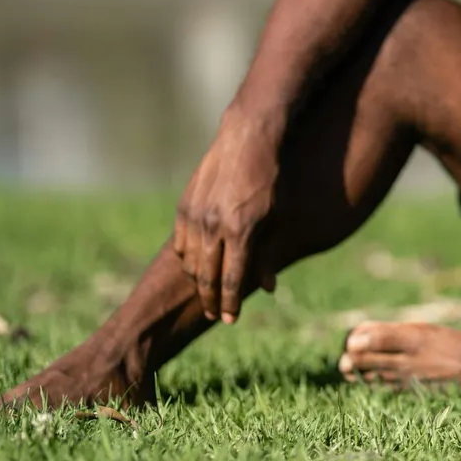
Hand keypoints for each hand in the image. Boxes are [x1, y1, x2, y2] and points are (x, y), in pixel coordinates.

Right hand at [173, 114, 281, 322]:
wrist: (248, 141)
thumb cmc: (273, 181)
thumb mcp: (279, 217)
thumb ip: (269, 253)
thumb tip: (270, 288)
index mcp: (241, 230)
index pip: (232, 279)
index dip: (231, 303)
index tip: (230, 319)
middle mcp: (214, 225)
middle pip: (207, 276)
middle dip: (211, 300)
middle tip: (215, 315)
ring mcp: (196, 215)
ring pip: (190, 262)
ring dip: (198, 282)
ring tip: (207, 293)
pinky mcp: (185, 206)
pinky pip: (181, 243)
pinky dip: (188, 259)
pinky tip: (197, 266)